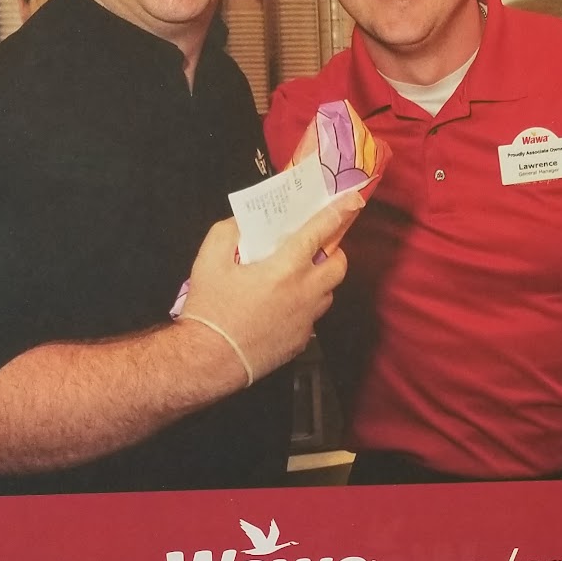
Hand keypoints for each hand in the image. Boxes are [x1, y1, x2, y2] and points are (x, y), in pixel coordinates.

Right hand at [180, 193, 359, 381]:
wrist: (209, 360)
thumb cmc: (210, 309)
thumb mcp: (208, 260)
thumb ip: (229, 232)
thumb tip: (244, 223)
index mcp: (285, 268)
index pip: (319, 232)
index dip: (338, 212)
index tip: (353, 200)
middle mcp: (304, 293)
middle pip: (338, 266)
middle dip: (333, 251)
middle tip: (314, 248)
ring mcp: (306, 320)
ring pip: (328, 293)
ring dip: (319, 280)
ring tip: (295, 278)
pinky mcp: (301, 341)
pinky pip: (312, 317)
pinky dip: (304, 306)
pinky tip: (281, 307)